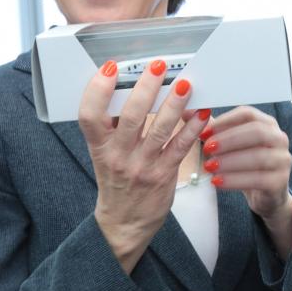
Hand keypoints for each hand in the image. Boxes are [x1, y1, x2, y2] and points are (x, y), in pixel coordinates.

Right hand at [79, 59, 207, 271]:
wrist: (124, 224)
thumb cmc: (116, 182)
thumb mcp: (103, 153)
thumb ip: (112, 126)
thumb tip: (127, 87)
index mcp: (99, 146)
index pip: (89, 116)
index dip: (97, 90)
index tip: (110, 68)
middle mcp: (118, 156)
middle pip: (131, 117)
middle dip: (146, 88)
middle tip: (158, 66)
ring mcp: (142, 166)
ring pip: (160, 130)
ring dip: (174, 104)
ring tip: (185, 84)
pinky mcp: (164, 175)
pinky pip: (180, 148)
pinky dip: (192, 129)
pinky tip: (202, 112)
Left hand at [200, 106, 291, 255]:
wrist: (266, 195)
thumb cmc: (245, 165)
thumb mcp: (230, 145)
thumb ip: (212, 129)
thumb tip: (186, 110)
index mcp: (267, 124)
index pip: (247, 113)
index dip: (224, 121)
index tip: (204, 131)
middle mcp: (279, 139)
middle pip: (256, 132)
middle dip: (228, 140)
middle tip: (206, 148)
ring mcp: (283, 160)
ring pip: (258, 157)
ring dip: (230, 161)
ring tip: (209, 167)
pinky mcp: (280, 182)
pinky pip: (257, 179)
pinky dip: (234, 180)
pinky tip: (217, 182)